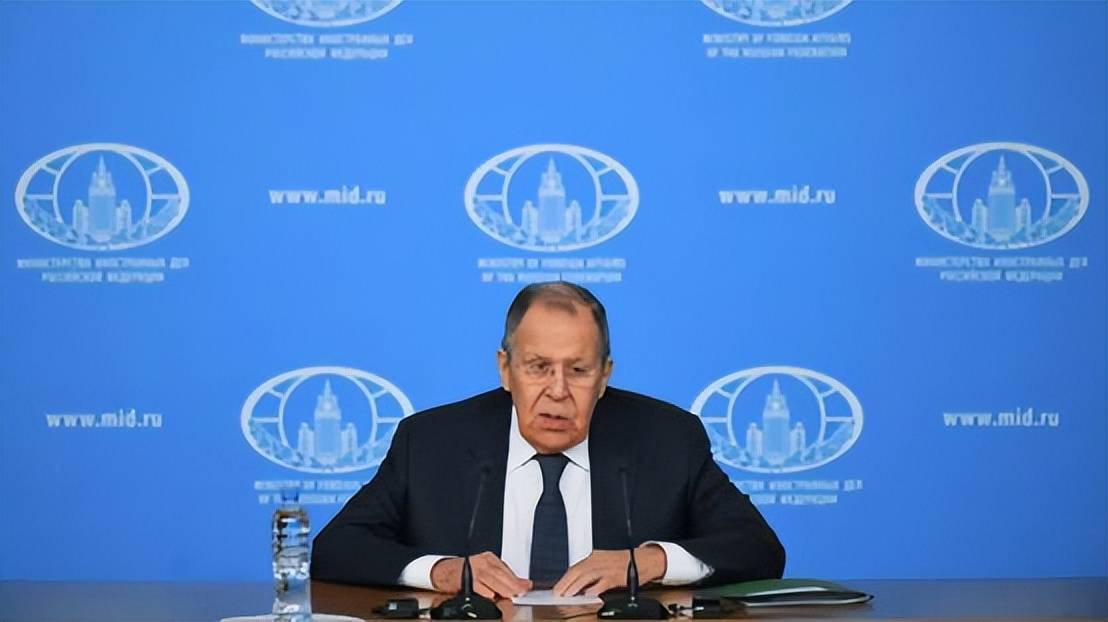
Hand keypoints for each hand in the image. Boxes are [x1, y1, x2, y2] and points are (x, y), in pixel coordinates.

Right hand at [430, 552, 531, 598]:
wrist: (443, 572)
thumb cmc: (464, 573)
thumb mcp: (484, 571)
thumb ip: (499, 578)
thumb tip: (516, 586)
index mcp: (488, 558)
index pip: (506, 569)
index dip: (517, 579)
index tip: (526, 585)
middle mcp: (481, 562)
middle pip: (501, 574)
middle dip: (513, 585)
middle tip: (521, 592)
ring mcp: (474, 569)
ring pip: (493, 580)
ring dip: (503, 590)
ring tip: (511, 596)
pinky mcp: (466, 579)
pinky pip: (481, 587)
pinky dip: (488, 593)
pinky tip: (493, 596)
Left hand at [552, 545, 666, 595]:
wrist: (645, 560)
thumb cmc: (625, 563)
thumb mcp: (604, 564)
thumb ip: (591, 573)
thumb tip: (578, 587)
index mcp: (594, 557)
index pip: (574, 568)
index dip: (564, 579)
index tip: (557, 588)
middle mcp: (599, 560)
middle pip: (577, 571)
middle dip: (565, 583)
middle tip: (557, 593)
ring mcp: (607, 567)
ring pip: (586, 576)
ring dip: (575, 586)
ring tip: (567, 595)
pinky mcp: (616, 575)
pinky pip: (602, 583)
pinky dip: (594, 589)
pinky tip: (588, 595)